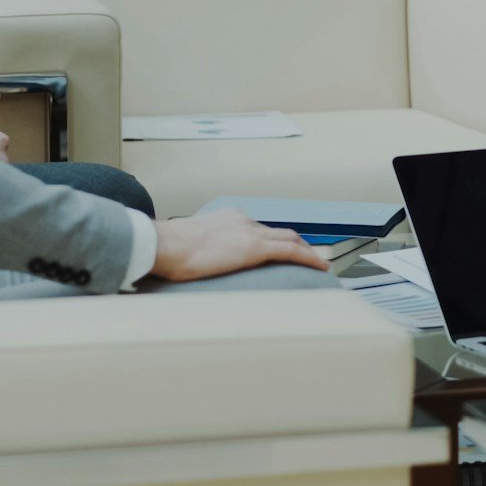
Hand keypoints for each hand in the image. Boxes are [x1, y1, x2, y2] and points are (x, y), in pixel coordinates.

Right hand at [151, 210, 330, 281]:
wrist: (165, 245)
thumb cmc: (166, 250)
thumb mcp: (186, 246)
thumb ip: (198, 250)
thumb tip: (192, 264)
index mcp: (227, 219)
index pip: (258, 229)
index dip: (273, 240)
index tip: (280, 249)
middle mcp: (242, 221)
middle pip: (279, 232)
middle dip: (297, 244)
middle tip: (309, 257)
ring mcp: (250, 232)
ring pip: (290, 239)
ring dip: (307, 251)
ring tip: (320, 264)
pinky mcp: (254, 247)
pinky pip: (291, 251)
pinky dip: (309, 257)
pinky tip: (321, 267)